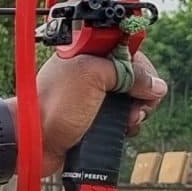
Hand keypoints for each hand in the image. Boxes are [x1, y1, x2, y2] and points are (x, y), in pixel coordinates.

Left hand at [33, 46, 167, 174]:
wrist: (34, 142)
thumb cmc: (53, 106)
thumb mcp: (92, 77)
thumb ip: (127, 73)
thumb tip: (156, 85)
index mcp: (87, 53)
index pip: (127, 48)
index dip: (140, 64)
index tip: (144, 80)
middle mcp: (92, 72)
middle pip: (135, 76)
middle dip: (142, 91)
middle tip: (135, 104)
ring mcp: (95, 96)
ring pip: (132, 99)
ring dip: (136, 111)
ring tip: (126, 120)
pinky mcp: (96, 118)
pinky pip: (123, 118)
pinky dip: (127, 125)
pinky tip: (121, 130)